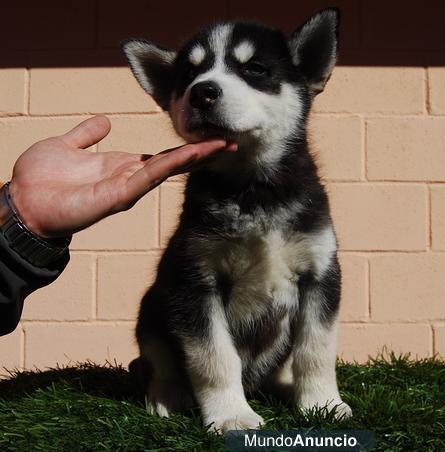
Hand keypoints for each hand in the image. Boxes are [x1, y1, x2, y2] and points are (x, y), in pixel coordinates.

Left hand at [9, 115, 235, 237]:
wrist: (21, 203)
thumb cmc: (39, 179)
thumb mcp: (65, 146)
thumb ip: (86, 135)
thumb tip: (104, 120)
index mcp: (120, 166)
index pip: (161, 155)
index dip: (185, 146)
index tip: (209, 135)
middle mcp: (129, 178)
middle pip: (173, 163)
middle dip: (202, 152)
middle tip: (230, 141)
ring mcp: (127, 189)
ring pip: (168, 170)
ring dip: (195, 158)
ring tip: (220, 145)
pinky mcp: (119, 197)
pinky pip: (149, 178)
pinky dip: (170, 166)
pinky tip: (189, 156)